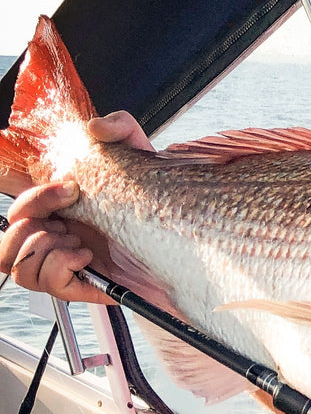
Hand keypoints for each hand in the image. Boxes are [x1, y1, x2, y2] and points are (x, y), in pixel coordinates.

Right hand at [0, 111, 150, 302]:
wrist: (189, 248)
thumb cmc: (161, 207)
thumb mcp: (142, 159)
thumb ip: (120, 128)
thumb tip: (96, 127)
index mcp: (61, 206)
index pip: (18, 203)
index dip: (31, 194)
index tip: (71, 188)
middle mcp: (56, 233)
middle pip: (10, 229)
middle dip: (36, 216)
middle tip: (75, 215)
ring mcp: (63, 262)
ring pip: (15, 260)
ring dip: (45, 247)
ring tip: (81, 243)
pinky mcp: (78, 286)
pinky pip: (44, 281)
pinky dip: (60, 266)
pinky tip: (87, 258)